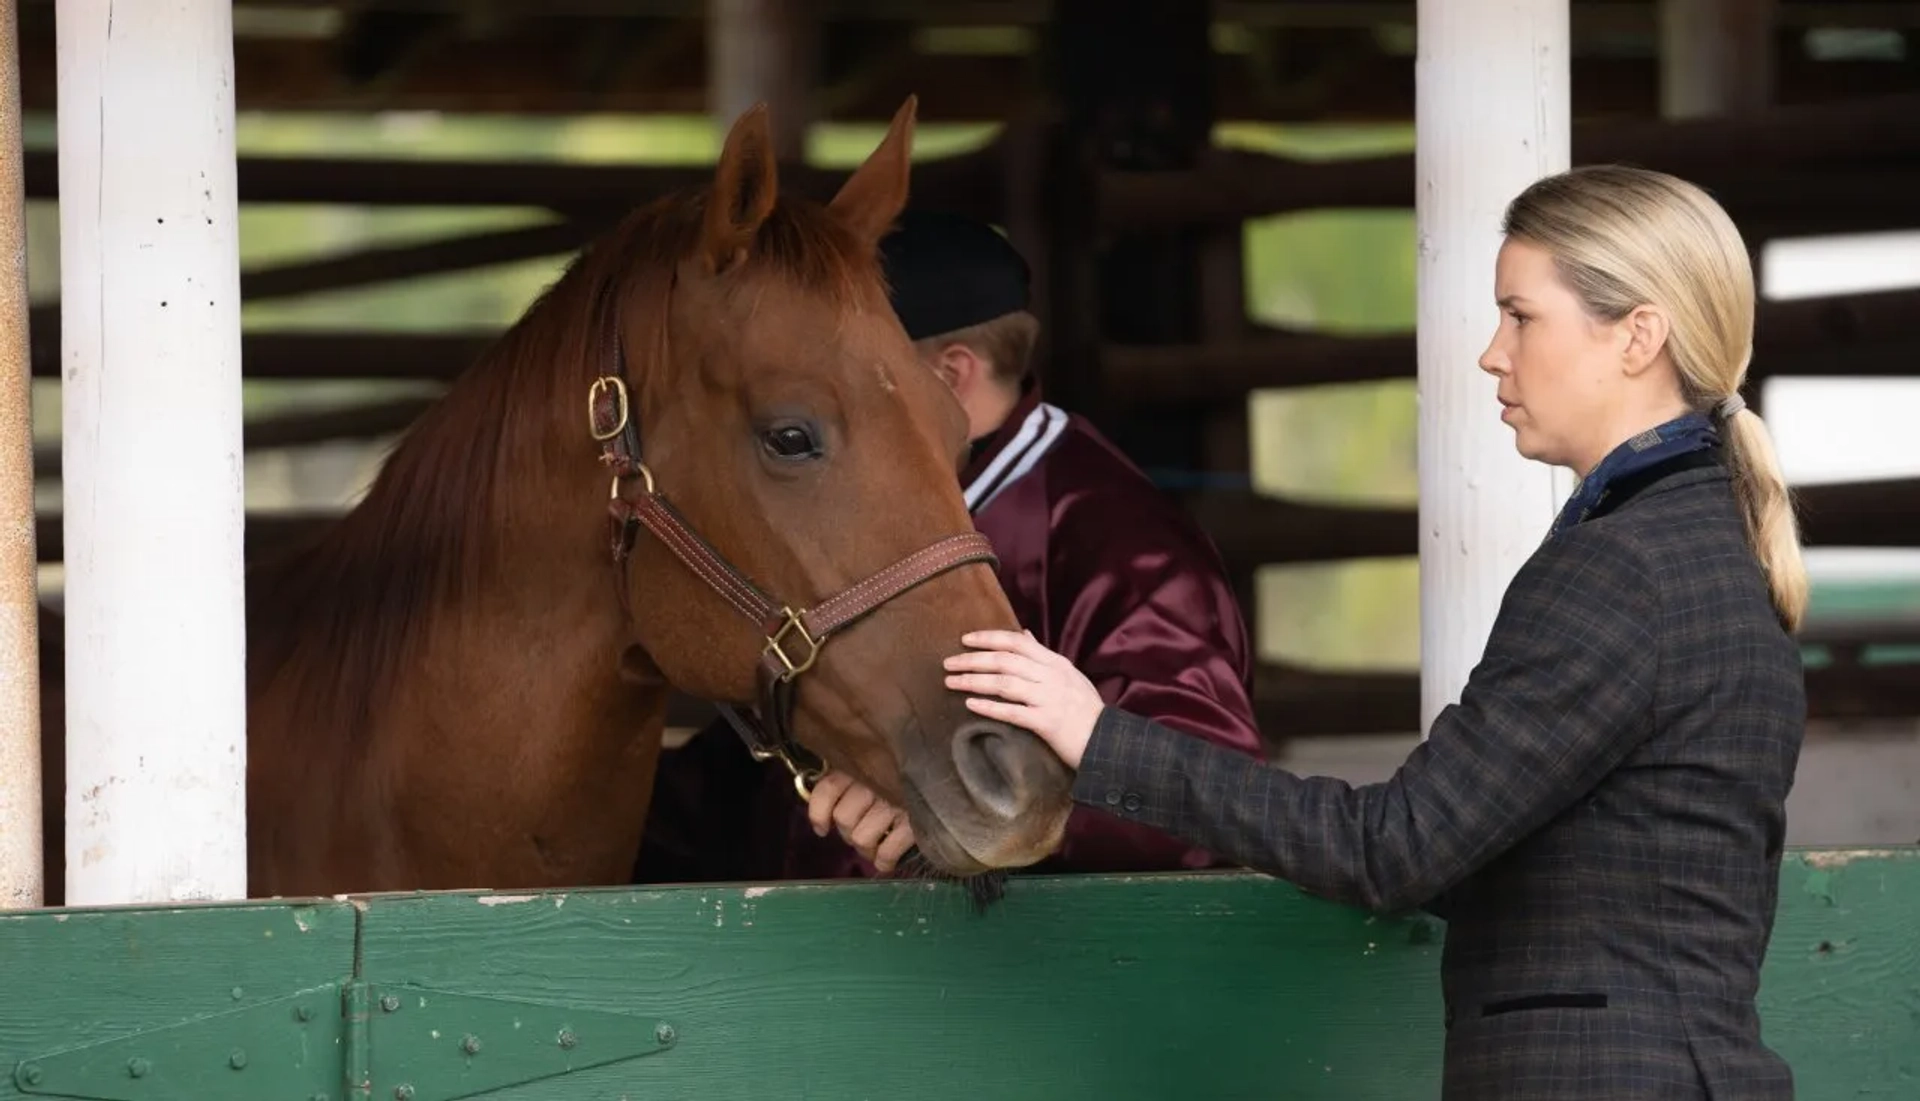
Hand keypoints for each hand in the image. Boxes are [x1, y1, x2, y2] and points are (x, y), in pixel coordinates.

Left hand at [805, 771, 916, 872]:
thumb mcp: (876, 768)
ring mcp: (894, 804)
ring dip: (867, 849)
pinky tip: (886, 860)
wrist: (955, 775)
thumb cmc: (907, 776)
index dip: (819, 813)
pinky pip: (887, 852)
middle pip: (843, 819)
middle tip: (863, 832)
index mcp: (863, 766)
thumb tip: (826, 820)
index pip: (828, 789)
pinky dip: (884, 860)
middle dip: (850, 833)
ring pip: (861, 839)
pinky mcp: (914, 823)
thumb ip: (851, 783)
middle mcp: (876, 782)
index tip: (822, 828)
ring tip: (876, 846)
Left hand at [944, 630, 1102, 768]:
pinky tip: (971, 704)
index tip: (965, 639)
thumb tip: (1024, 635)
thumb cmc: (1086, 710)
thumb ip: (1044, 655)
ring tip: (951, 682)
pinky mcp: (1047, 723)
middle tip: (948, 663)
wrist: (1108, 742)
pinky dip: (990, 707)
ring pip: (1004, 683)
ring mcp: (1049, 699)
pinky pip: (1012, 712)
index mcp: (1056, 663)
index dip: (989, 638)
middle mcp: (1051, 676)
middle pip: (1005, 660)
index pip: (1017, 642)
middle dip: (973, 659)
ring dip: (974, 681)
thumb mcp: (1069, 675)